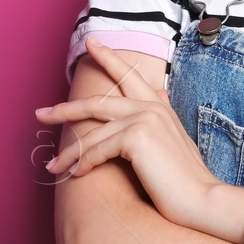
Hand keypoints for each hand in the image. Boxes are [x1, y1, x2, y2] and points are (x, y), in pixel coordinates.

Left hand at [37, 37, 223, 230]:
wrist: (202, 199)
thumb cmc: (185, 178)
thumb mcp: (175, 139)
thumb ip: (163, 114)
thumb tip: (160, 92)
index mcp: (158, 106)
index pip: (129, 76)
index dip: (109, 58)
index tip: (91, 44)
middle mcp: (150, 106)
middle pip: (97, 103)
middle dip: (66, 109)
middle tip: (41, 113)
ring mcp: (143, 119)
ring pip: (92, 133)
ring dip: (69, 153)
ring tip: (52, 166)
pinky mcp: (136, 137)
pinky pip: (98, 150)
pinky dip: (84, 164)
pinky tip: (76, 175)